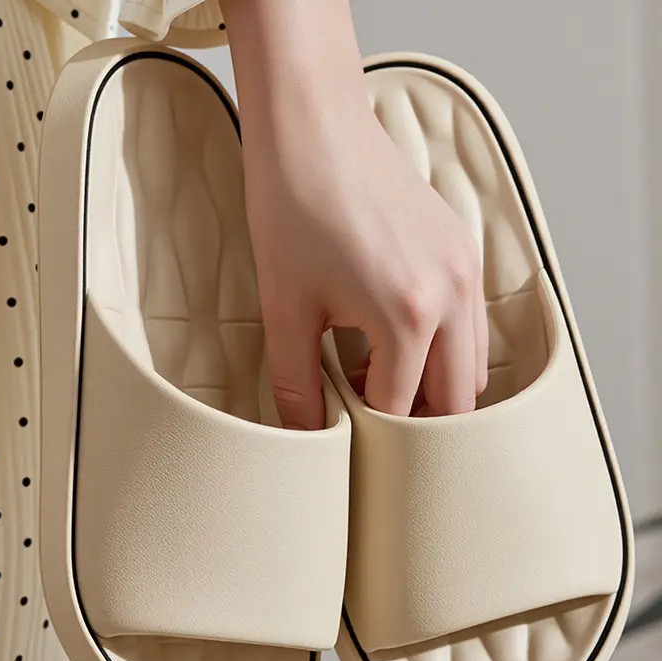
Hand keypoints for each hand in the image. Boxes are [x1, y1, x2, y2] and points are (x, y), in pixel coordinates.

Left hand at [244, 111, 487, 428]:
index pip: (401, 410)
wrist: (312, 127)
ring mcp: (465, 267)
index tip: (343, 434)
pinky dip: (443, 349)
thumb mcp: (285, 307)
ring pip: (474, 364)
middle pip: (459, 399)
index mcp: (410, 314)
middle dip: (416, 423)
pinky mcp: (462, 249)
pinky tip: (393, 340)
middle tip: (369, 422)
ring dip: (433, 387)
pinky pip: (471, 324)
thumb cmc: (294, 205)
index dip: (369, 433)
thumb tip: (305, 435)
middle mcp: (454, 293)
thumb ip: (297, 384)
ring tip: (375, 379)